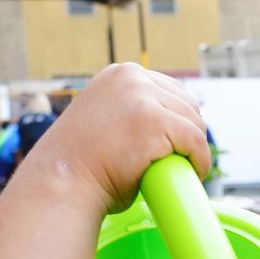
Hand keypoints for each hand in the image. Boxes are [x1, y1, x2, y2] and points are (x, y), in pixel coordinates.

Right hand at [16, 64, 209, 212]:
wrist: (60, 183)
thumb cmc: (78, 165)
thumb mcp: (104, 121)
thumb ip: (129, 114)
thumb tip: (162, 127)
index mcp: (120, 74)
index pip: (168, 90)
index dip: (177, 119)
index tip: (177, 144)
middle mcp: (132, 78)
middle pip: (185, 103)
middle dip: (187, 133)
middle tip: (180, 160)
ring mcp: (143, 98)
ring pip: (193, 123)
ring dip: (193, 149)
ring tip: (183, 169)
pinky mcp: (155, 122)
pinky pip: (195, 142)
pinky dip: (199, 160)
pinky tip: (194, 174)